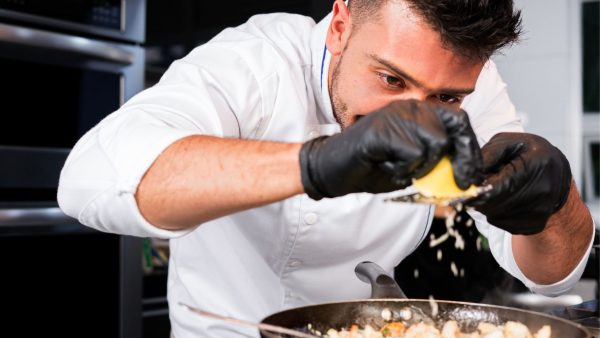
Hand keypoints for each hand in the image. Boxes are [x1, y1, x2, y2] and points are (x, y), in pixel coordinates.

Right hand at [299, 100, 482, 198]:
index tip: (471, 177)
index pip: (459, 121)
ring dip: (425, 167)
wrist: (330, 168)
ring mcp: (395, 115)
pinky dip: (403, 170)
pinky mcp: (382, 129)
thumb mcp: (411, 170)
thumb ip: (437, 169)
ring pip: (436, 144)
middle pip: (455, 127)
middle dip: (463, 159)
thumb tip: (466, 185)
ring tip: (401, 169)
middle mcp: (410, 107)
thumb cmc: (370, 167)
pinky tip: (386, 166)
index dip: (471, 149)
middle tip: (460, 183)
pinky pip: (413, 154)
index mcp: (419, 112)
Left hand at [471, 132, 571, 234]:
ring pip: (495, 216)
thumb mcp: (509, 143)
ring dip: (487, 205)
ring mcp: (540, 212)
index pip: (498, 187)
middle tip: (476, 188)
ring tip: (495, 190)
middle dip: (479, 198)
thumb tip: (467, 174)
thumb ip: (488, 154)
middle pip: (494, 205)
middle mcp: (542, 192)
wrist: (556, 173)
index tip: (463, 190)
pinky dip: (496, 213)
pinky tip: (504, 200)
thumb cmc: (529, 154)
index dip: (476, 191)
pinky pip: (502, 224)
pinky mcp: (535, 225)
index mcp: (536, 165)